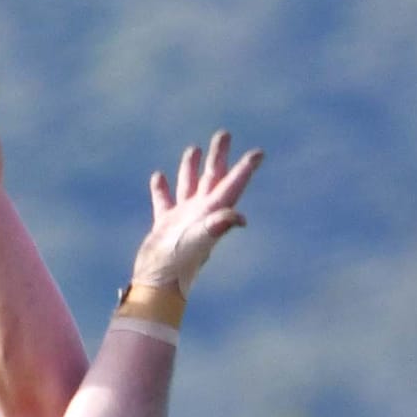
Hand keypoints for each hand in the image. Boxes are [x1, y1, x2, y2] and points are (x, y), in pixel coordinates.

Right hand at [131, 130, 262, 300]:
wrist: (158, 283)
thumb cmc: (179, 263)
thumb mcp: (199, 241)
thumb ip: (217, 226)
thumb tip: (240, 218)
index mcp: (212, 212)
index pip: (231, 185)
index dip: (245, 169)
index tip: (259, 153)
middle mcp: (200, 213)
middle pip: (212, 178)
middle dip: (219, 156)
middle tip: (224, 133)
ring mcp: (182, 219)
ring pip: (189, 186)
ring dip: (191, 167)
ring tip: (194, 148)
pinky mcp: (164, 226)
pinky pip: (164, 201)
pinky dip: (161, 189)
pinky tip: (158, 176)